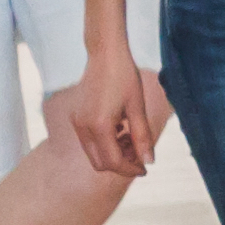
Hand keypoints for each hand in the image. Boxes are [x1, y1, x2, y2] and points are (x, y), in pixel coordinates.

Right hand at [67, 48, 161, 177]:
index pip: (113, 162)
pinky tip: (121, 129)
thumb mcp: (138, 109)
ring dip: (113, 153)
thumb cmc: (125, 77)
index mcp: (98, 125)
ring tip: (131, 138)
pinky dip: (105, 143)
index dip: (131, 169)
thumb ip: (143, 138)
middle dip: (121, 164)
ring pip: (93, 153)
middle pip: (99, 163)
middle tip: (139, 154)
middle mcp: (82, 126)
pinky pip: (89, 141)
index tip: (145, 169)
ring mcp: (76, 121)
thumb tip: (149, 162)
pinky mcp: (76, 116)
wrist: (105, 54)